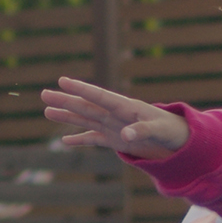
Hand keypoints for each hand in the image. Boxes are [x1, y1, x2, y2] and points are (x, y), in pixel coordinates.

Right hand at [43, 77, 188, 159]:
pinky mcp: (114, 139)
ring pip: (85, 119)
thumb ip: (142, 131)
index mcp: (125, 107)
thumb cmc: (170, 130)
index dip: (81, 88)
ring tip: (46, 110)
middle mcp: (115, 114)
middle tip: (44, 94)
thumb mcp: (159, 130)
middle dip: (65, 100)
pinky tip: (64, 141)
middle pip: (86, 106)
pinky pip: (93, 138)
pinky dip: (79, 139)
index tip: (63, 81)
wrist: (178, 139)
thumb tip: (124, 135)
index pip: (99, 96)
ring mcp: (112, 126)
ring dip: (66, 116)